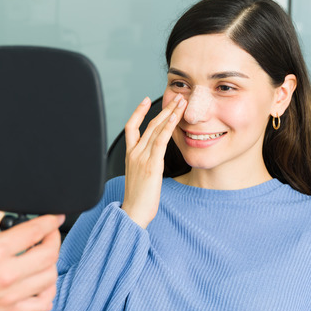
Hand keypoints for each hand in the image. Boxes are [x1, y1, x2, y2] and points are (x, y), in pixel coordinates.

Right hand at [0, 212, 63, 310]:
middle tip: (49, 236)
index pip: (35, 232)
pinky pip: (40, 307)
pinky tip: (40, 287)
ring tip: (43, 260)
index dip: (50, 222)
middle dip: (54, 241)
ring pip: (49, 281)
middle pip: (49, 255)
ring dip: (50, 267)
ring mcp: (7, 296)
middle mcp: (5, 274)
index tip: (53, 219)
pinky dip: (46, 295)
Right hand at [121, 95, 185, 227]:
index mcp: (130, 156)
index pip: (131, 127)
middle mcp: (134, 153)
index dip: (138, 112)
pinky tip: (175, 118)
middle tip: (176, 98)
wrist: (133, 213)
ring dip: (170, 113)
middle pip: (148, 124)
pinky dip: (168, 127)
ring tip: (181, 103)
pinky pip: (160, 141)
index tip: (145, 100)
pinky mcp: (151, 165)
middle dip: (164, 109)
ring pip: (155, 129)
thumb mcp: (140, 178)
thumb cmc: (138, 200)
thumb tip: (155, 161)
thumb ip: (146, 165)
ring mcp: (141, 158)